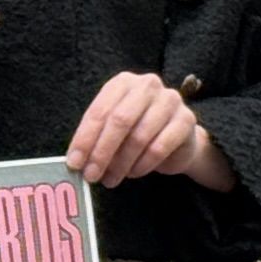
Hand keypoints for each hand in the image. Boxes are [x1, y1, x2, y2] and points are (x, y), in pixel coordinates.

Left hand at [65, 71, 236, 190]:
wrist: (177, 140)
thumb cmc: (137, 132)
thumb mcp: (113, 130)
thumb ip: (95, 139)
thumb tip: (76, 162)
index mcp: (123, 83)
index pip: (100, 111)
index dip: (85, 139)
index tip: (74, 164)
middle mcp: (147, 85)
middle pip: (119, 121)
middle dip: (101, 152)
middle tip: (92, 175)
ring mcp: (170, 100)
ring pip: (139, 136)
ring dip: (121, 164)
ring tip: (111, 179)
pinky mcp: (186, 120)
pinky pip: (159, 148)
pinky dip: (142, 165)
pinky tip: (133, 173)